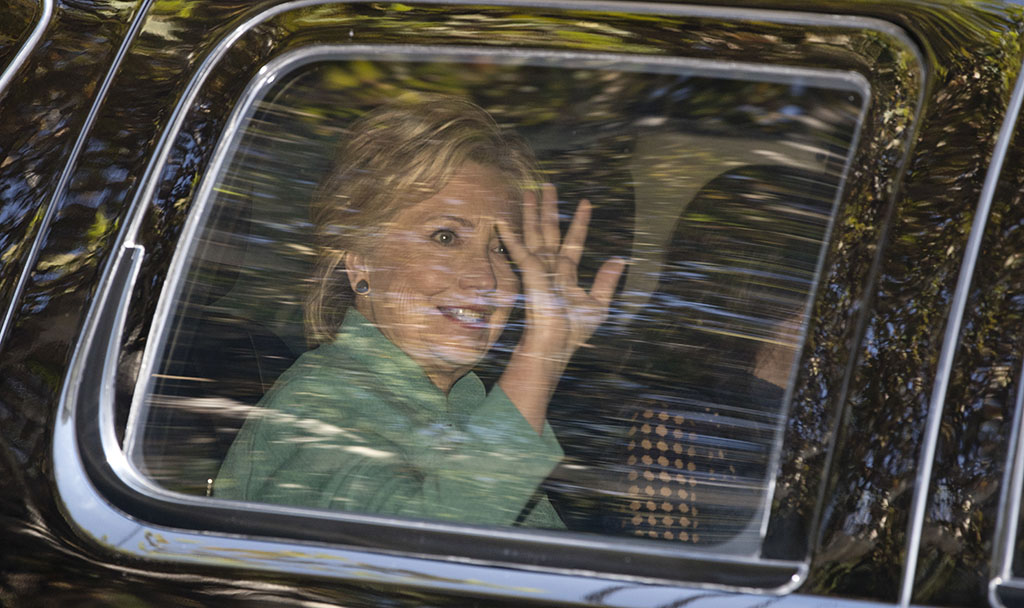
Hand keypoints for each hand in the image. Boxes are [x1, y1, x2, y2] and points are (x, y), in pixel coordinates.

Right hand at [497, 184, 625, 369]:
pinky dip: (509, 234)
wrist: (556, 341)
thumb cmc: (574, 330)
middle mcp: (550, 266)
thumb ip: (606, 281)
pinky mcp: (529, 271)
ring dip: (532, 211)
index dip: (580, 222)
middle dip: (548, 208)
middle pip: (550, 230)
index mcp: (567, 272)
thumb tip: (620, 259)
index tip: (586, 203)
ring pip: (535, 232)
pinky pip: (518, 248)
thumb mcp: (598, 304)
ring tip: (530, 191)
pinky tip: (501, 219)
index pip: (574, 241)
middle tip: (548, 186)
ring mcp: (538, 267)